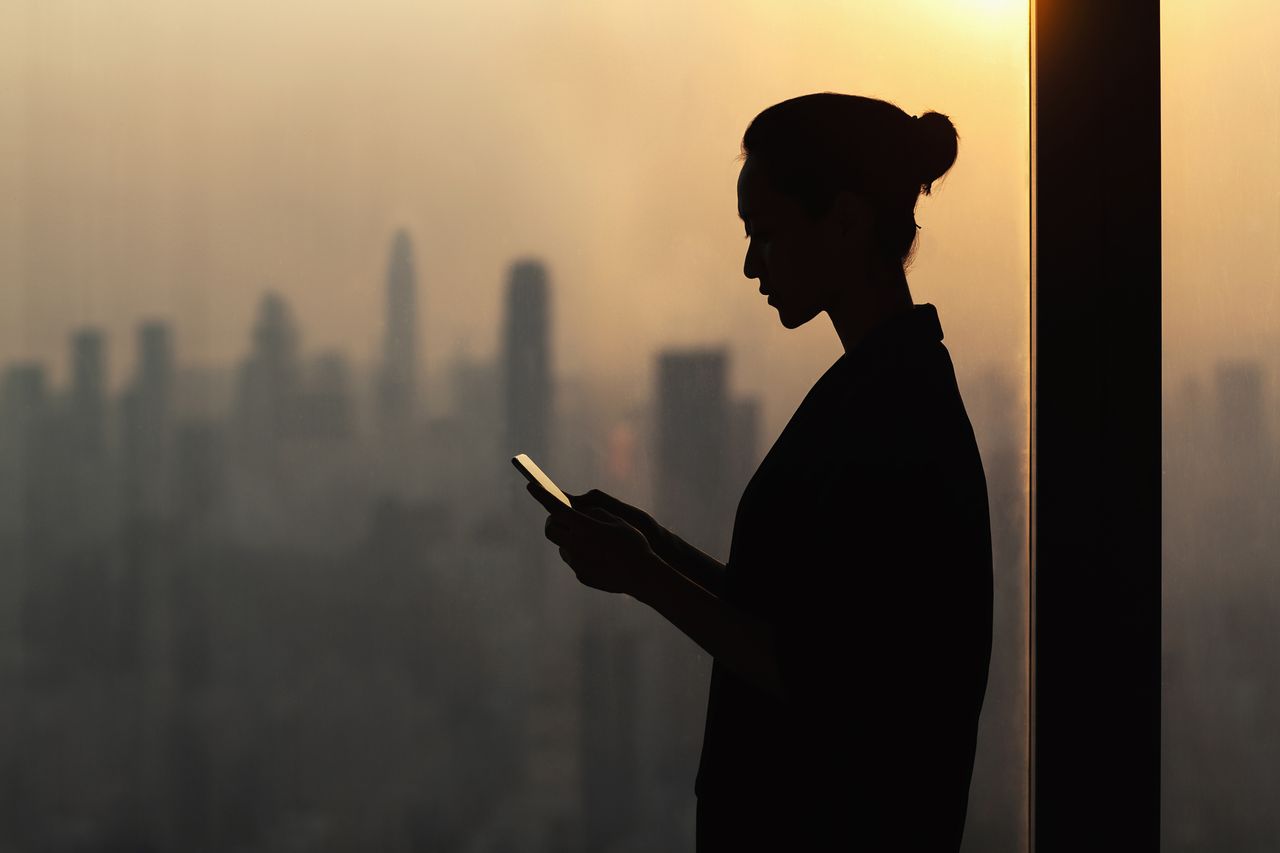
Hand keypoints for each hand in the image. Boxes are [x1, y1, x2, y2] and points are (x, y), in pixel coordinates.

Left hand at [526, 482, 657, 595]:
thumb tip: (577, 513)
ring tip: (592, 540)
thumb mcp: (616, 519)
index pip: (557, 508)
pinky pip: (574, 560)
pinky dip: (580, 554)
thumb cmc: (633, 543)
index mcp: (585, 527)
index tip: (531, 485)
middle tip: (562, 516)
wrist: (643, 576)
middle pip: (550, 529)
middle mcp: (576, 545)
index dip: (542, 495)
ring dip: (569, 539)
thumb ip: (593, 512)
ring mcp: (577, 562)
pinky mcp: (580, 575)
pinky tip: (599, 556)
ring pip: (562, 546)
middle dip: (553, 520)